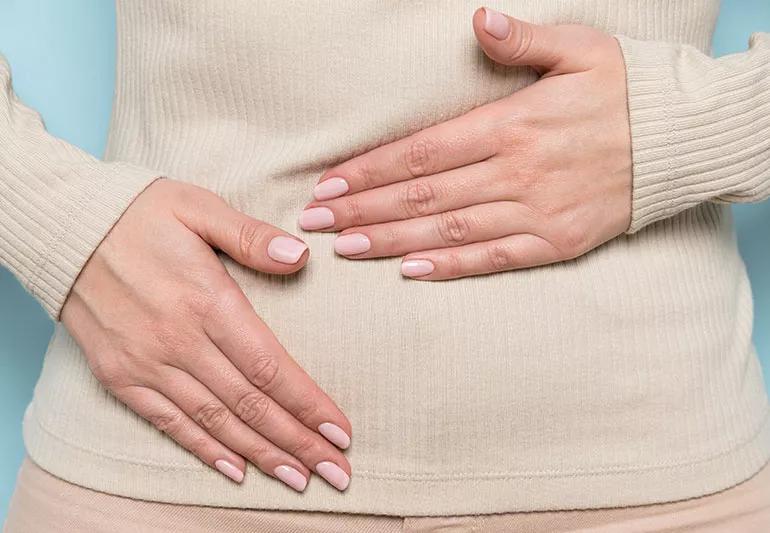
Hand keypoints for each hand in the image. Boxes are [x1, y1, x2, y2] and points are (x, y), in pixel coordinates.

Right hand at [61, 179, 351, 491]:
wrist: (65, 229)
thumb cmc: (140, 213)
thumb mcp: (199, 207)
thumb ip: (251, 236)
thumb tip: (301, 256)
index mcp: (208, 301)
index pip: (270, 367)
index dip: (308, 404)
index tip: (341, 432)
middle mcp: (180, 342)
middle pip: (251, 405)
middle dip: (298, 443)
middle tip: (336, 471)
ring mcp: (147, 364)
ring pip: (215, 422)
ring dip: (261, 455)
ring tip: (298, 479)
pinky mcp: (121, 376)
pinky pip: (168, 422)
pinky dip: (203, 449)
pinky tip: (235, 470)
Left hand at [300, 8, 631, 278]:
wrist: (682, 142)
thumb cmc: (624, 91)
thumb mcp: (579, 48)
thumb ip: (523, 40)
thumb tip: (477, 21)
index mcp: (512, 124)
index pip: (421, 151)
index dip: (369, 170)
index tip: (329, 184)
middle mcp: (517, 172)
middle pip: (422, 195)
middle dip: (364, 208)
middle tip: (317, 223)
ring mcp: (536, 211)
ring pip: (449, 229)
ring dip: (392, 240)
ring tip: (347, 248)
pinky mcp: (556, 241)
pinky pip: (495, 258)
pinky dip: (451, 266)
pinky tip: (411, 271)